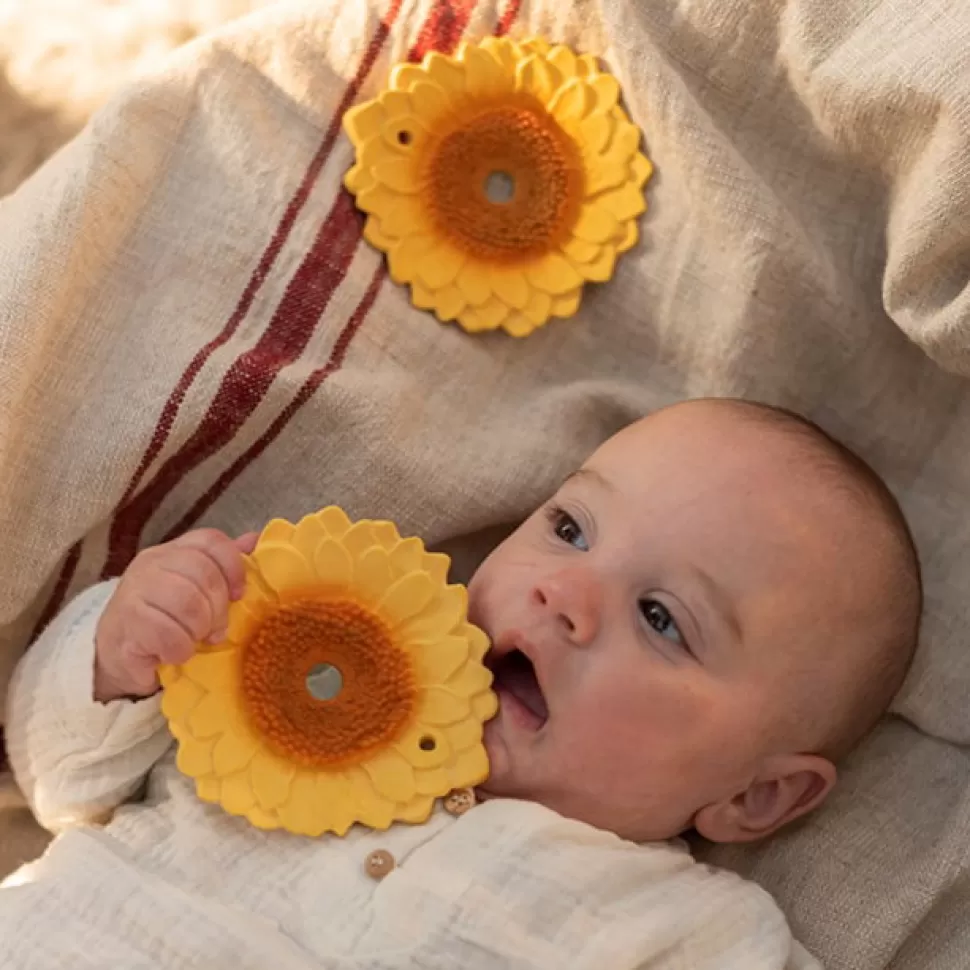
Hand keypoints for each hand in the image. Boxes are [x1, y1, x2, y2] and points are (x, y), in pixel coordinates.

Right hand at [93, 529, 258, 701]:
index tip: (238, 596)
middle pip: (205, 574)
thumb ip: (223, 566)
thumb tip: (256, 539)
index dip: (234, 568)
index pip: (211, 541)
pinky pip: (168, 634)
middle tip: (214, 631)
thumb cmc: (166, 619)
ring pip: (188, 603)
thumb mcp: (196, 590)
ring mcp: (133, 590)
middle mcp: (151, 563)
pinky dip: (180, 650)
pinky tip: (173, 653)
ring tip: (193, 640)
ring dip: (198, 630)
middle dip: (218, 609)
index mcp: (173, 551)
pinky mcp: (125, 623)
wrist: (118, 652)